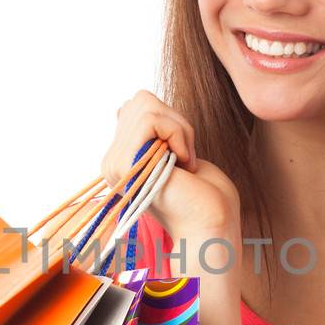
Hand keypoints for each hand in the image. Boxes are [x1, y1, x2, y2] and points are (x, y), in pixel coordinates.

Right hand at [102, 90, 240, 238]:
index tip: (182, 153)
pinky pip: (151, 120)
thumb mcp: (172, 149)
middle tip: (186, 156)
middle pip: (140, 101)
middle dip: (175, 119)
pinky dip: (177, 133)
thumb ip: (151, 129)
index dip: (167, 119)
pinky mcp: (127, 164)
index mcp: (122, 159)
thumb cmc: (203, 193)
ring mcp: (116, 164)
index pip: (135, 107)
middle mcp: (113, 162)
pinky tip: (183, 163)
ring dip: (179, 127)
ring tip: (184, 160)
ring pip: (146, 105)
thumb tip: (125, 104)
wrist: (211, 223)